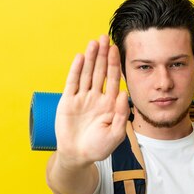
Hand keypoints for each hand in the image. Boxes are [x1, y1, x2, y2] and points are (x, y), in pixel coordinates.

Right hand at [55, 35, 129, 166]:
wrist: (78, 156)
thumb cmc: (99, 148)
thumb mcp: (115, 134)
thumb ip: (121, 115)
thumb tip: (125, 94)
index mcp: (110, 104)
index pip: (114, 80)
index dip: (115, 65)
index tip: (117, 50)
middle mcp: (96, 98)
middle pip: (101, 72)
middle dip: (103, 55)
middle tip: (105, 37)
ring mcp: (82, 98)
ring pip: (87, 74)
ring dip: (91, 58)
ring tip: (94, 42)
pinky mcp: (68, 101)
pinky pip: (72, 82)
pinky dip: (76, 70)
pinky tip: (80, 57)